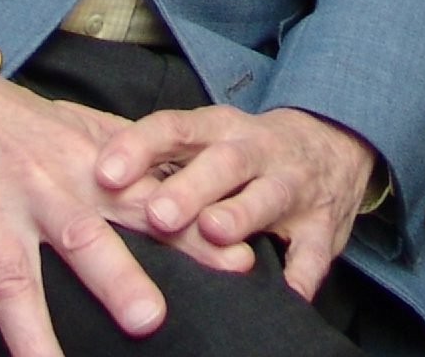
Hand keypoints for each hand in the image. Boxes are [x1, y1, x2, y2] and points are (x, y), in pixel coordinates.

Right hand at [0, 46, 235, 356]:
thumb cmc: (11, 119)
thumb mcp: (75, 127)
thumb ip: (131, 157)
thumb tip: (190, 180)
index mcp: (80, 166)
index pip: (145, 202)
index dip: (190, 232)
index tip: (237, 262)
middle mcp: (37, 189)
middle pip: (80, 237)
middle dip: (115, 278)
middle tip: (149, 320)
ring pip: (12, 279)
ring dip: (33, 333)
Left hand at [93, 104, 377, 301]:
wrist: (335, 142)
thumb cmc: (248, 150)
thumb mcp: (209, 141)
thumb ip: (161, 160)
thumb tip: (88, 182)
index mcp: (221, 129)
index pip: (174, 128)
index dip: (139, 148)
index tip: (103, 174)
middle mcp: (258, 150)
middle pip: (223, 162)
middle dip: (190, 187)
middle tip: (157, 213)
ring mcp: (293, 185)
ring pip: (268, 195)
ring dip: (241, 214)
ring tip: (213, 232)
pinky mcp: (322, 225)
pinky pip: (314, 252)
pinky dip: (302, 273)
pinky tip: (286, 295)